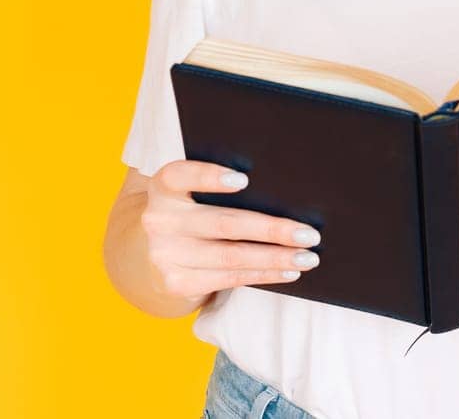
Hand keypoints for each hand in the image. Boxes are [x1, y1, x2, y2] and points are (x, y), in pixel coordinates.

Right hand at [141, 160, 322, 302]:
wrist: (150, 252)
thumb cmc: (190, 210)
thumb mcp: (191, 191)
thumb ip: (219, 185)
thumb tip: (283, 190)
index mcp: (164, 187)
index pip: (181, 175)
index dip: (210, 176)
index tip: (244, 179)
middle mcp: (159, 220)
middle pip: (223, 223)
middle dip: (271, 230)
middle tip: (308, 233)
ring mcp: (165, 255)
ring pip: (231, 256)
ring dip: (275, 258)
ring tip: (308, 257)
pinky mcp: (176, 283)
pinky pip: (228, 278)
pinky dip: (263, 275)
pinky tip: (287, 271)